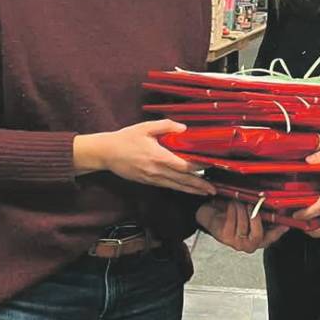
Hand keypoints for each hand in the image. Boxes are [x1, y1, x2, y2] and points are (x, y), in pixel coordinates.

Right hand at [75, 120, 216, 195]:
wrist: (106, 153)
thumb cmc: (125, 139)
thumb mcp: (145, 127)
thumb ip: (166, 126)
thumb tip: (184, 128)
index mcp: (159, 156)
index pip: (184, 165)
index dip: (198, 167)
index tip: (210, 167)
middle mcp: (157, 170)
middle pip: (183, 180)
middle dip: (199, 185)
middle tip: (213, 190)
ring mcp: (152, 178)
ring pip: (176, 186)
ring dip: (191, 190)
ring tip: (205, 193)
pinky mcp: (147, 182)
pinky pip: (167, 186)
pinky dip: (179, 188)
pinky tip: (186, 189)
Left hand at [196, 199, 288, 252]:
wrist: (212, 216)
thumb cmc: (232, 215)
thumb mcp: (249, 215)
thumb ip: (263, 216)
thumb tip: (278, 211)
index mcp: (257, 240)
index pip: (271, 238)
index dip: (278, 232)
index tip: (283, 224)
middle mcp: (248, 245)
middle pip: (258, 235)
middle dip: (255, 217)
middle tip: (252, 205)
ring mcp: (236, 243)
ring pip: (243, 223)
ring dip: (241, 208)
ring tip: (239, 202)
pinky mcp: (224, 237)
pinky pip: (232, 219)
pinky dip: (232, 208)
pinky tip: (231, 205)